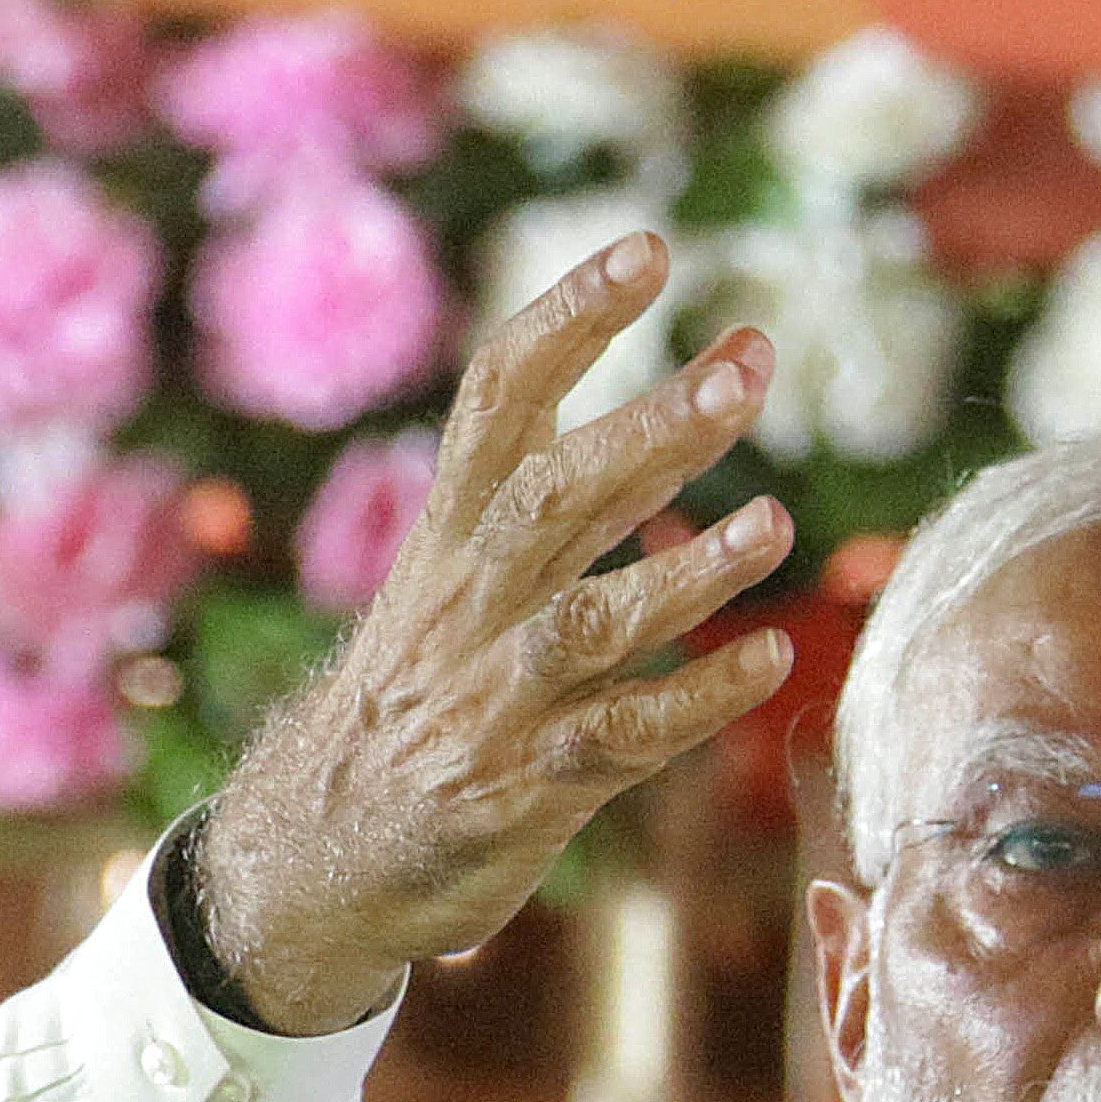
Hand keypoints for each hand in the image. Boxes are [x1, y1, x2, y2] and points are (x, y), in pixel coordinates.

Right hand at [196, 232, 797, 1032]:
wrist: (322, 854)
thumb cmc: (424, 697)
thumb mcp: (459, 578)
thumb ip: (557, 496)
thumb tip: (689, 400)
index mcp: (449, 531)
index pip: (500, 394)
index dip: (570, 315)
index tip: (650, 247)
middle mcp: (470, 600)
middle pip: (557, 492)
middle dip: (653, 427)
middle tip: (746, 366)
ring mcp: (497, 696)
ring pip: (593, 616)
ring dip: (692, 570)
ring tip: (779, 524)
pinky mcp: (528, 785)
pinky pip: (624, 736)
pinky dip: (699, 697)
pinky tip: (771, 660)